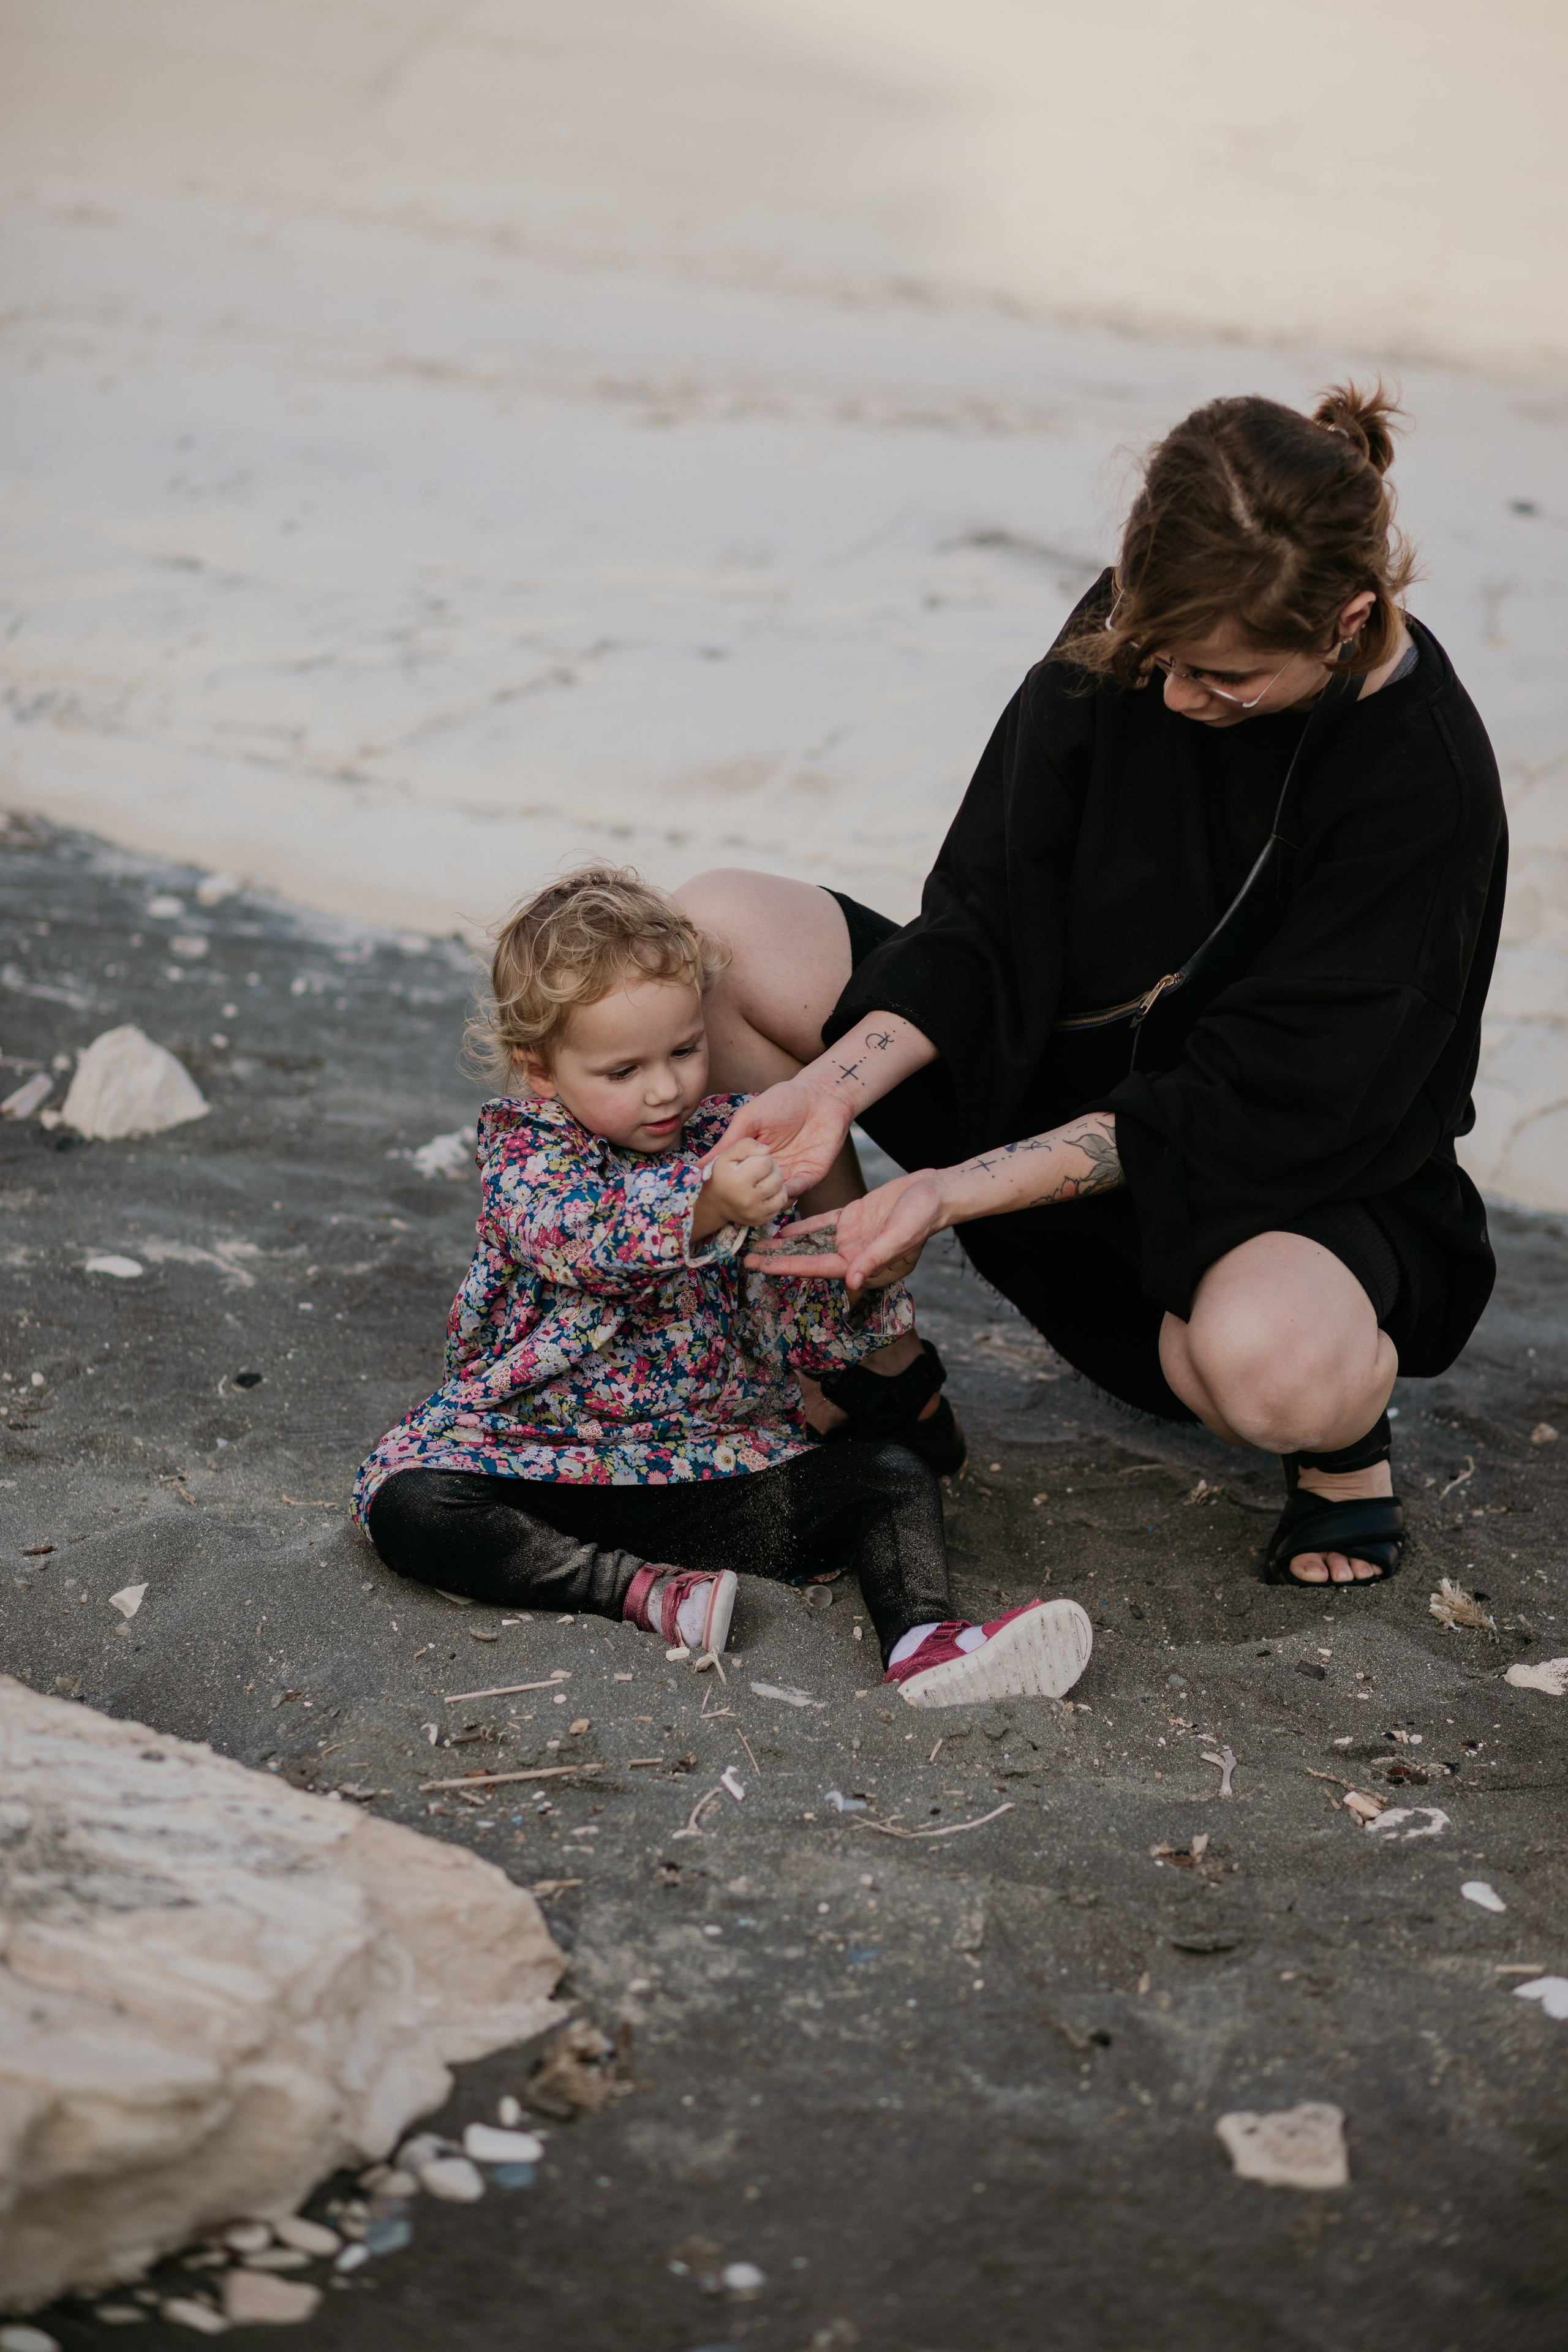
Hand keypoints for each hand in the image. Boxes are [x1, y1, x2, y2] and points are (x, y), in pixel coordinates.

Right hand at [693, 1141, 788, 1237]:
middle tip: (761, 1171)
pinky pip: (781, 1204)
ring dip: (777, 1182)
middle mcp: (747, 1199)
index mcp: (738, 1180)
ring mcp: (755, 1212)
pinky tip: (767, 1191)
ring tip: (765, 1180)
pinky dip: (777, 1195)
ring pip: (782, 1191)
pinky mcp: (761, 1220)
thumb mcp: (727, 1154)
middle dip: (772, 1169)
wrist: (713, 1203)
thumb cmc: (722, 1174)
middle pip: (777, 1176)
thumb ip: (746, 1145)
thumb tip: (766, 1150)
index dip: (762, 1157)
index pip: (766, 1162)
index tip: (754, 1161)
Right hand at [705, 1075, 852, 1202]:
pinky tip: (781, 1187)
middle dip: (747, 1199)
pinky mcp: (812, 1173)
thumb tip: (697, 1166)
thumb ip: (727, 1145)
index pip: (738, 1181)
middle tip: (736, 1200)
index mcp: (754, 1159)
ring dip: (769, 1197)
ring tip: (759, 1193)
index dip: (726, 1190)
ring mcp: (791, 1173)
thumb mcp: (747, 1120)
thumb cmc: (782, 1100)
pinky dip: (789, 1192)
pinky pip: (799, 1189)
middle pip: (757, 1193)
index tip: (711, 1198)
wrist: (819, 1093)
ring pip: (776, 1196)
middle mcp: (771, 1170)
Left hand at [747, 1169, 948, 1290]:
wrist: (936, 1194)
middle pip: (806, 1259)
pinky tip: (781, 1229)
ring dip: (784, 1245)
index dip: (786, 1268)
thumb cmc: (923, 1217)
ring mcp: (851, 1238)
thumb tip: (851, 1281)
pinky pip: (820, 1225)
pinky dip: (801, 1228)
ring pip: (809, 1244)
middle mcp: (852, 1256)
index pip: (816, 1269)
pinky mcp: (852, 1219)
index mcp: (862, 1266)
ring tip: (756, 1245)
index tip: (760, 1268)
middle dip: (776, 1260)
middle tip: (744, 1258)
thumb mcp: (899, 1235)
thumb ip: (875, 1258)